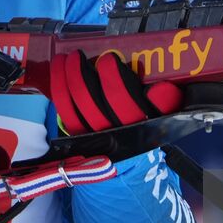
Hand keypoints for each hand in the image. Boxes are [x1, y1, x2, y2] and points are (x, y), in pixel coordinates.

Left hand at [50, 51, 182, 134]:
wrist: (130, 167)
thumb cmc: (147, 131)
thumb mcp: (163, 117)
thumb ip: (164, 103)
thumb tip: (161, 88)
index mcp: (137, 125)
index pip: (123, 100)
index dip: (114, 79)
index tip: (108, 60)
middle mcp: (113, 134)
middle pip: (91, 101)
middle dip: (80, 74)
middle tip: (77, 55)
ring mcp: (93, 137)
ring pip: (73, 107)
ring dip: (64, 80)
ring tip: (63, 60)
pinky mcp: (78, 138)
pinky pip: (65, 114)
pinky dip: (59, 93)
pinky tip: (58, 76)